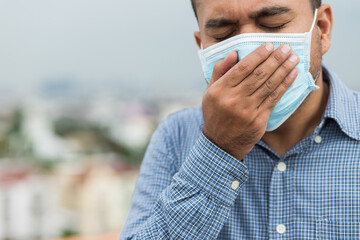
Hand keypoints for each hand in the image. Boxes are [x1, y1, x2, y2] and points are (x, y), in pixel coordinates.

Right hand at [202, 43, 298, 159]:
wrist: (220, 144)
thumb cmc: (215, 114)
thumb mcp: (209, 92)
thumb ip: (220, 71)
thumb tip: (233, 53)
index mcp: (220, 90)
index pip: (242, 68)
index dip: (258, 55)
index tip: (269, 45)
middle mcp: (233, 99)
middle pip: (258, 75)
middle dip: (275, 59)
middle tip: (287, 47)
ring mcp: (247, 111)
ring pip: (269, 85)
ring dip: (284, 70)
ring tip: (294, 58)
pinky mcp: (259, 120)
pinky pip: (274, 99)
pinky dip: (284, 85)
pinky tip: (292, 75)